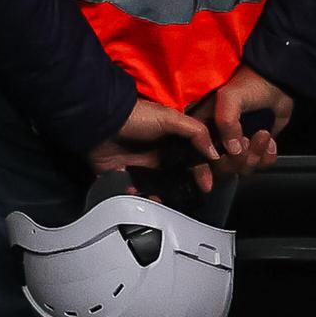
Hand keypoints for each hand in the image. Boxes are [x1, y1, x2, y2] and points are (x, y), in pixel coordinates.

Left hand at [86, 97, 219, 193]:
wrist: (101, 124)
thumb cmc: (134, 115)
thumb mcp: (169, 118)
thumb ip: (195, 132)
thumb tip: (214, 153)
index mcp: (170, 142)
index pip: (192, 160)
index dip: (202, 172)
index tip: (206, 185)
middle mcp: (158, 156)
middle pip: (178, 178)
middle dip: (185, 189)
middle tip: (189, 197)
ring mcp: (142, 168)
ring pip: (160, 189)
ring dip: (165, 197)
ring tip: (166, 200)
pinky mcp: (126, 178)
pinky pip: (138, 194)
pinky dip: (143, 199)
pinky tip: (146, 198)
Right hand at [206, 64, 293, 178]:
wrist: (277, 83)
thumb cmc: (248, 85)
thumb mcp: (229, 98)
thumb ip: (226, 123)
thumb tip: (233, 151)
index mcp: (204, 127)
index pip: (196, 155)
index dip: (200, 170)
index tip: (208, 181)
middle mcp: (217, 139)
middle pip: (221, 167)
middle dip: (238, 159)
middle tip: (248, 140)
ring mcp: (237, 145)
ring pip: (242, 168)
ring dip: (256, 155)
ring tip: (263, 135)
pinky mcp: (256, 148)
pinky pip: (260, 164)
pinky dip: (268, 157)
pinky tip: (269, 142)